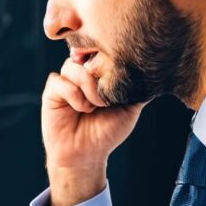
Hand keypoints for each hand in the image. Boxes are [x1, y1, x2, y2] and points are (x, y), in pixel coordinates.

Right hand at [43, 58, 144, 205]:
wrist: (87, 155)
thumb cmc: (107, 132)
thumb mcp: (130, 108)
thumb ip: (137, 88)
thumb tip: (153, 70)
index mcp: (97, 75)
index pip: (99, 51)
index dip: (106, 55)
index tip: (118, 66)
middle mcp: (80, 75)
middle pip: (84, 54)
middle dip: (97, 69)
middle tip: (107, 88)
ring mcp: (65, 82)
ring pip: (71, 66)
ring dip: (87, 85)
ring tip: (96, 105)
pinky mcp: (52, 93)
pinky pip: (59, 81)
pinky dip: (74, 94)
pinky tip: (83, 109)